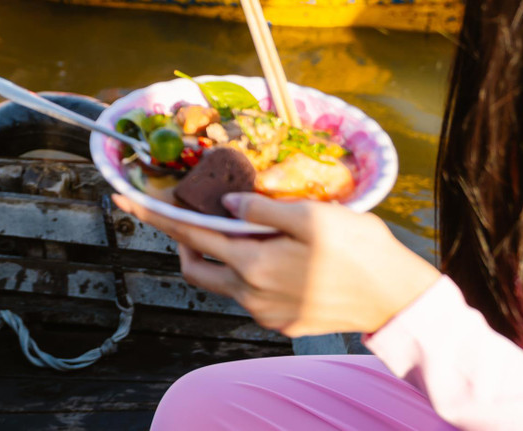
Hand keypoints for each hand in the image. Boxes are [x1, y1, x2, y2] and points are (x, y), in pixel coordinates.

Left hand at [112, 192, 441, 335]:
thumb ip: (263, 208)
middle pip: (194, 267)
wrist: (399, 300)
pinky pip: (247, 296)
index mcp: (253, 263)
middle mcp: (250, 293)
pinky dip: (246, 274)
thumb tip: (227, 201)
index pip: (189, 234)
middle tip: (197, 218)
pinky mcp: (281, 323)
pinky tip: (277, 257)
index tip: (123, 199)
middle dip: (184, 244)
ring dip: (218, 259)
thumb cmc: (361, 250)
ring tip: (247, 234)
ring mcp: (265, 313)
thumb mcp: (314, 215)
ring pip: (220, 283)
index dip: (154, 215)